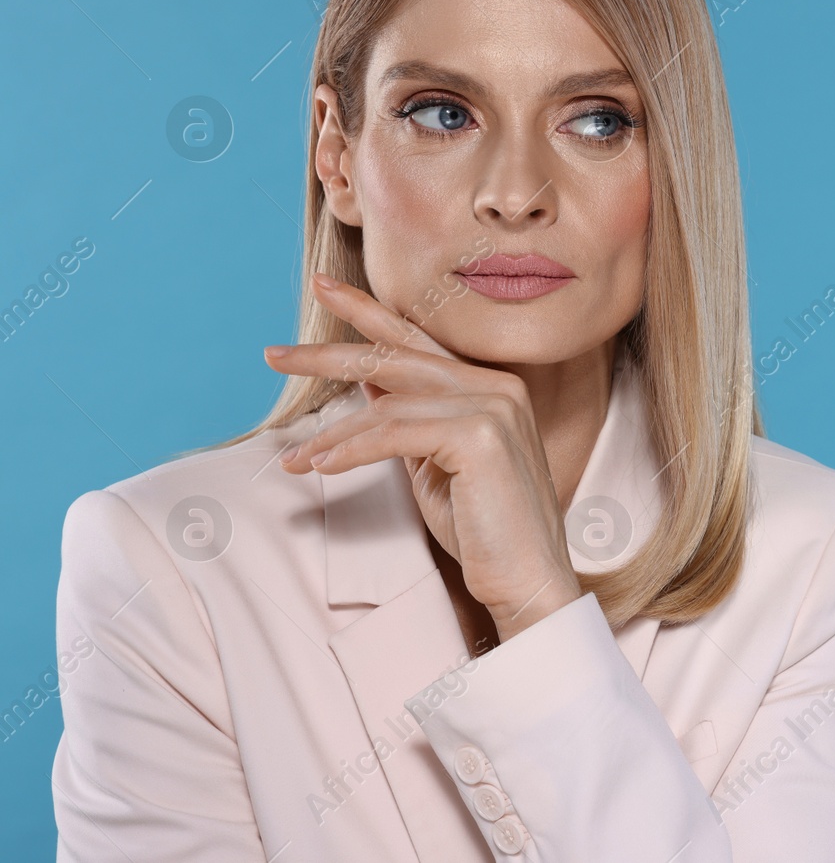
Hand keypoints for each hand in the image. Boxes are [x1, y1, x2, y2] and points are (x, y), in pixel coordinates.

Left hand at [263, 271, 583, 642]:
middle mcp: (498, 386)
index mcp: (491, 386)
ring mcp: (494, 407)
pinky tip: (319, 465)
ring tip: (291, 459)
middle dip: (328, 354)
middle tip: (273, 355)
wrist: (527, 581)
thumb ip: (408, 420)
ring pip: (389, 403)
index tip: (323, 287)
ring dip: (332, 433)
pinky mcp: (481, 437)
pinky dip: (350, 449)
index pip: (417, 341)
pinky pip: (395, 434)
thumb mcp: (432, 465)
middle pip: (396, 358)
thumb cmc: (482, 530)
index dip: (367, 311)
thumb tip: (368, 384)